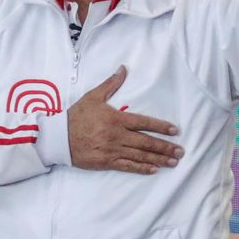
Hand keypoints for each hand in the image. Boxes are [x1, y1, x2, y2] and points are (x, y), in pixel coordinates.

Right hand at [68, 66, 182, 174]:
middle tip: (180, 151)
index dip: (160, 127)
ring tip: (173, 161)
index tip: (174, 131)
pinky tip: (154, 169)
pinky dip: (142, 168)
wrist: (58, 137)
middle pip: (146, 142)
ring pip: (140, 155)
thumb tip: (123, 69)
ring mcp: (112, 150)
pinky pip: (128, 166)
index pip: (143, 122)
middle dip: (165, 147)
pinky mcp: (106, 162)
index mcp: (116, 119)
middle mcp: (117, 135)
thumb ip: (111, 84)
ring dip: (159, 159)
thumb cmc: (76, 116)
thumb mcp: (93, 97)